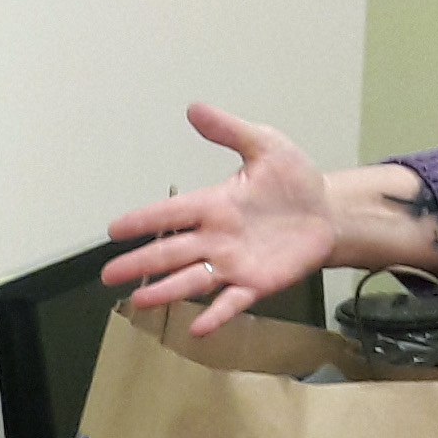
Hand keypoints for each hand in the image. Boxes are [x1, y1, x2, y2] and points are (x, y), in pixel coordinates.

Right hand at [102, 104, 344, 335]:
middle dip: (140, 262)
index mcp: (214, 205)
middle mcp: (216, 238)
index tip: (114, 229)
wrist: (328, 213)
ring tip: (139, 300)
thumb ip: (230, 131)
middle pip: (172, 252)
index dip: (143, 220)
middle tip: (109, 274)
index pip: (171, 213)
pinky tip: (196, 328)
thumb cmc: (294, 182)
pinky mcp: (256, 284)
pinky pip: (232, 302)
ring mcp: (233, 264)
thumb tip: (194, 108)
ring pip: (193, 279)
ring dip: (167, 290)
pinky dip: (216, 315)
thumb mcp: (265, 146)